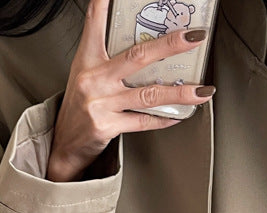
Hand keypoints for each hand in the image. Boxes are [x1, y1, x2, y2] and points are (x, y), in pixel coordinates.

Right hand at [46, 0, 214, 181]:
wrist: (64, 145)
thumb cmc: (78, 107)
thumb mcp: (85, 73)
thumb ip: (106, 54)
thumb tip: (140, 43)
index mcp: (88, 60)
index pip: (95, 23)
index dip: (104, 4)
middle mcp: (94, 80)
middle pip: (137, 56)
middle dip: (169, 45)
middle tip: (193, 37)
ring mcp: (100, 104)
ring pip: (148, 94)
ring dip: (179, 92)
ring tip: (202, 90)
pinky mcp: (106, 127)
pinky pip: (142, 121)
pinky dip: (163, 118)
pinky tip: (179, 114)